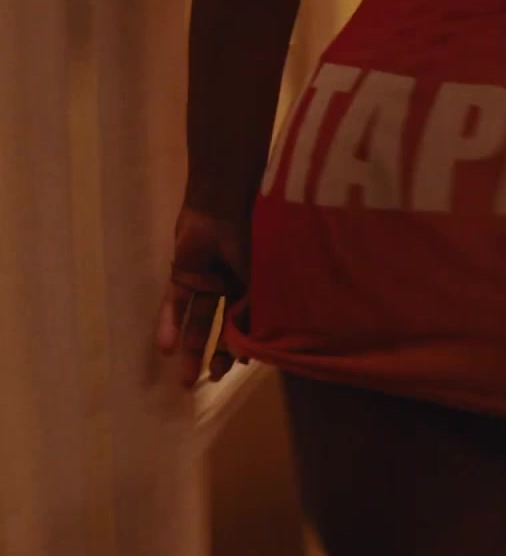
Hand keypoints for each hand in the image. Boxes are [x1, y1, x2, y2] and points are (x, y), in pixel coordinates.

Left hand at [156, 207, 250, 387]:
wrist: (219, 211)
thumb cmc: (244, 244)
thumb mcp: (251, 283)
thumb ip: (246, 315)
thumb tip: (244, 353)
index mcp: (248, 292)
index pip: (242, 328)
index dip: (237, 350)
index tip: (232, 370)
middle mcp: (226, 292)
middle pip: (217, 331)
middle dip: (209, 357)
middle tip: (200, 383)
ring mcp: (203, 286)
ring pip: (196, 323)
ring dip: (188, 350)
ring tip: (182, 379)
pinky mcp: (181, 278)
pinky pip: (174, 305)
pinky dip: (169, 325)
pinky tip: (165, 347)